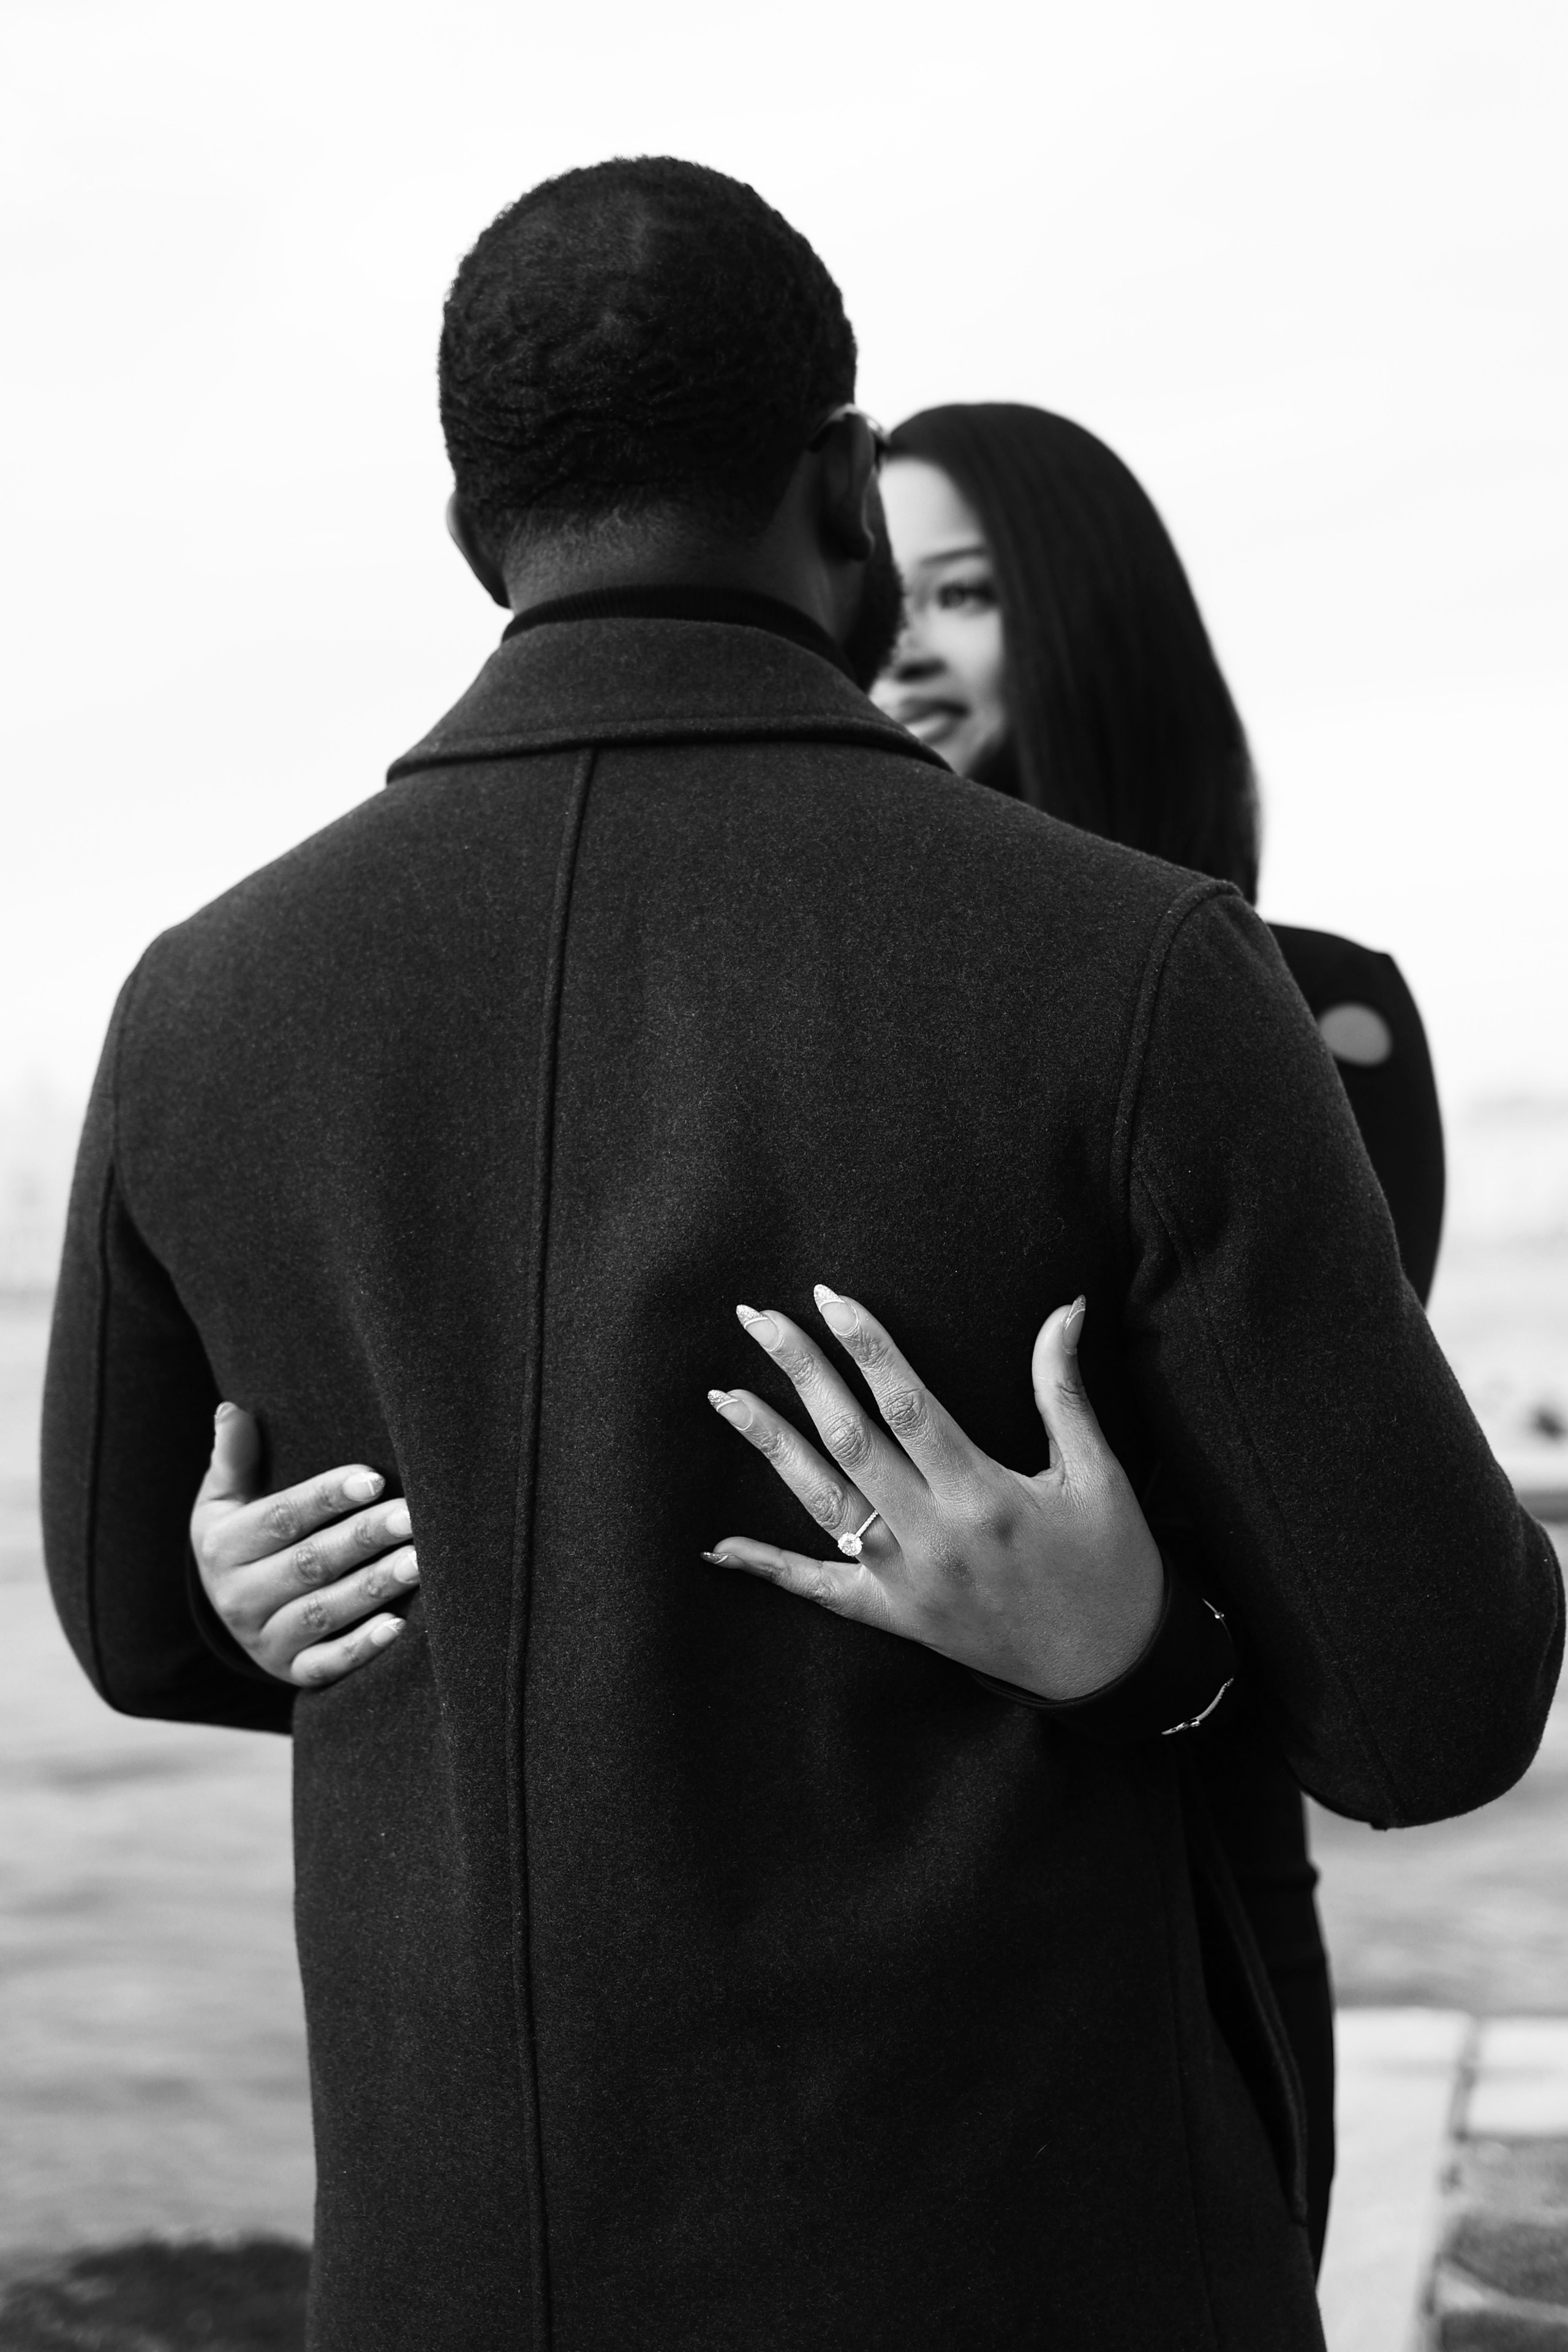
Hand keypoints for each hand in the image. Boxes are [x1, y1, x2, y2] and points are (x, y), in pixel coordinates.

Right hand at [190, 1404, 417, 1687]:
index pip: (280, 1517)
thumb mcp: (225, 1499)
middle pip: (308, 1563)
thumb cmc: (243, 1536)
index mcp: (223, 1545)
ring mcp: (265, 1639)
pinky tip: (399, 1627)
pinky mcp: (292, 1671)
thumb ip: (233, 1457)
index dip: (326, 1497)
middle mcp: (238, 1596)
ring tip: (420, 1563)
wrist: (230, 1608)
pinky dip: (361, 1649)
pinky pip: (326, 1665)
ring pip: (323, 1612)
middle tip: (413, 1517)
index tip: (375, 1478)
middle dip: (363, 1538)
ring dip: (373, 1587)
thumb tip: (231, 1409)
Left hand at [704, 1288, 1163, 1702]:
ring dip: (770, 1445)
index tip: (828, 1298)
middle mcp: (936, 1537)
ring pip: (822, 1502)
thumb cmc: (1110, 1561)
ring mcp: (906, 1582)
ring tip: (725, 1396)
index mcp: (985, 1495)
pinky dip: (767, 1567)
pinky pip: (820, 1589)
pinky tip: (717, 1545)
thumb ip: (1064, 1390)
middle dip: (801, 1373)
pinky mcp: (894, 1618)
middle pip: (851, 1440)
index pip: (908, 1404)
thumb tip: (1064, 1307)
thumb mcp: (1098, 1473)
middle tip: (759, 1319)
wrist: (1109, 1667)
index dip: (866, 1346)